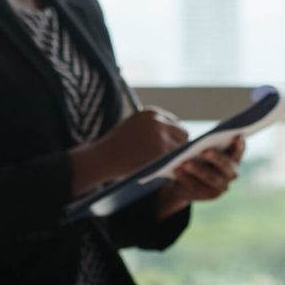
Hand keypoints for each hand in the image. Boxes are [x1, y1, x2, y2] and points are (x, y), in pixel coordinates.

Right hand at [70, 107, 187, 195]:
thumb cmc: (116, 147)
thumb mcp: (134, 127)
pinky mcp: (161, 149)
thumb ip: (152, 128)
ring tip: (168, 167)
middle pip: (182, 133)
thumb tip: (174, 136)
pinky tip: (166, 172)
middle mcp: (158, 119)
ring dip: (176, 157)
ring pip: (181, 147)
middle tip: (172, 160)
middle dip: (178, 146)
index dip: (172, 138)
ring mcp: (160, 134)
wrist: (102, 158)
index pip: (174, 123)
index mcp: (151, 112)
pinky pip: (176, 158)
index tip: (168, 149)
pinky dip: (173, 166)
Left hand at [158, 136, 244, 218]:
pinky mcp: (209, 195)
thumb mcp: (205, 151)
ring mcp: (221, 187)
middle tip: (204, 151)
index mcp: (234, 159)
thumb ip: (209, 145)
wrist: (189, 181)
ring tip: (184, 162)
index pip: (238, 152)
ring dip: (197, 170)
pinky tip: (177, 171)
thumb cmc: (200, 158)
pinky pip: (197, 187)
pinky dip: (186, 178)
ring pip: (210, 178)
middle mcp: (231, 174)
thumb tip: (201, 141)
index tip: (238, 137)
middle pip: (225, 166)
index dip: (240, 146)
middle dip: (215, 158)